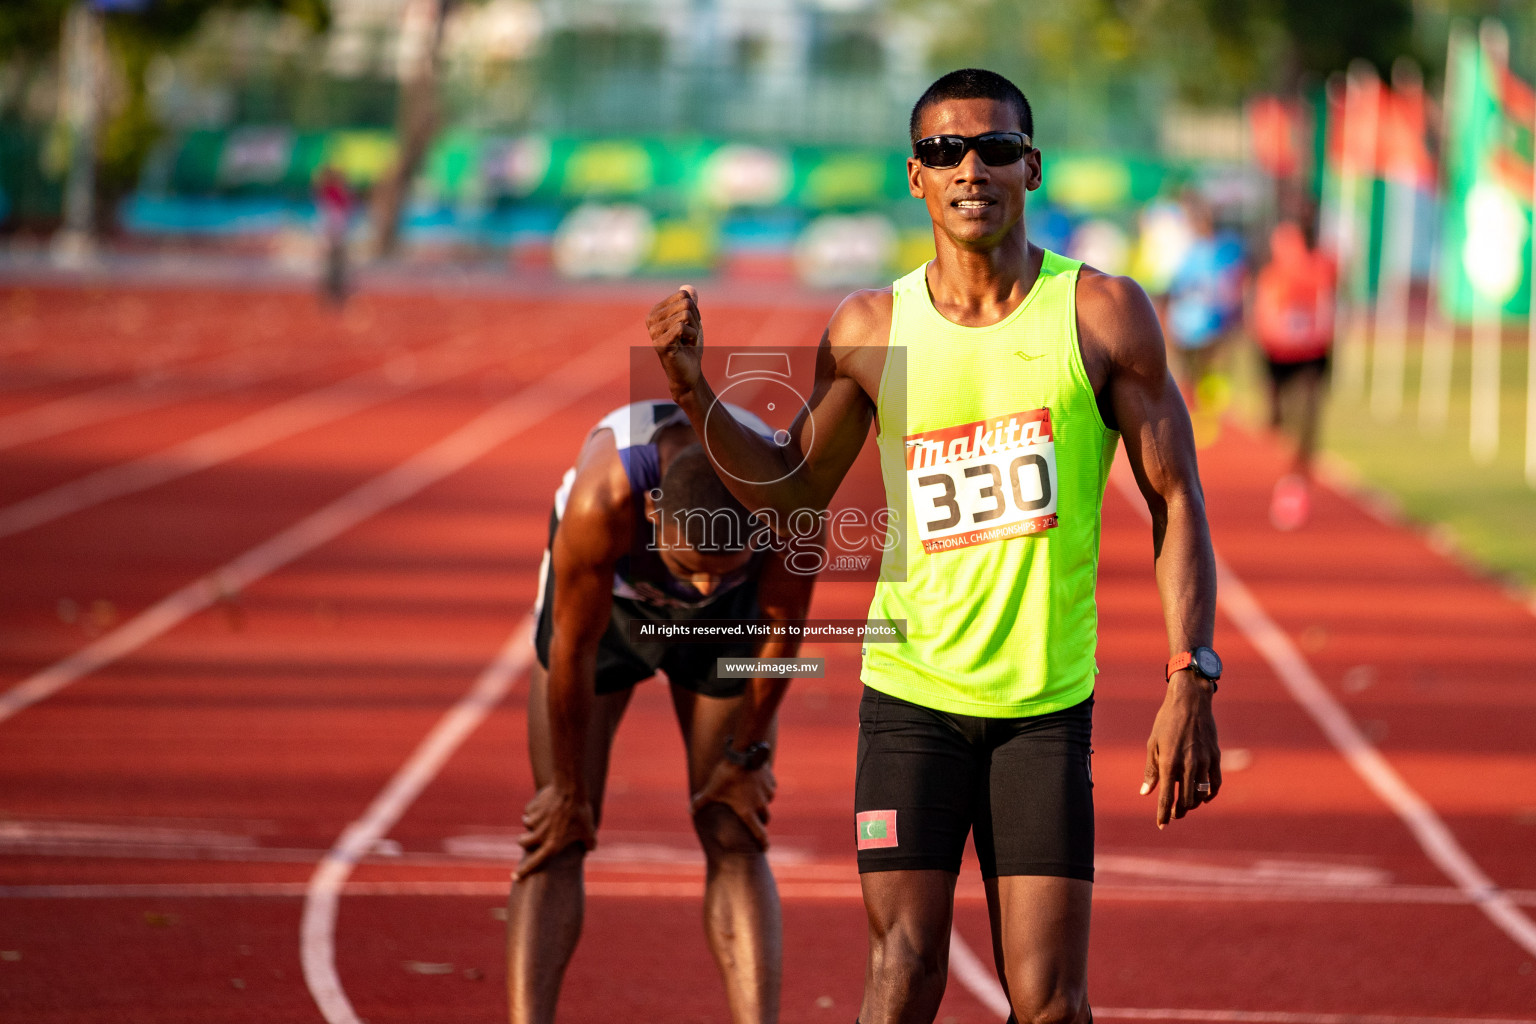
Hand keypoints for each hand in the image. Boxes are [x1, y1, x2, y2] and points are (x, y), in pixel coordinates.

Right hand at [514, 783, 596, 879]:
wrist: (570, 789)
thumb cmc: (580, 812)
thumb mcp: (589, 830)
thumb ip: (590, 842)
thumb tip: (591, 848)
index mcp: (552, 845)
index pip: (534, 863)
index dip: (524, 871)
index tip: (514, 877)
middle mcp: (540, 836)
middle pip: (522, 843)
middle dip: (524, 840)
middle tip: (531, 836)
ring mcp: (534, 822)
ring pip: (525, 825)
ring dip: (531, 822)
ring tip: (544, 816)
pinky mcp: (531, 809)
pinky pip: (529, 811)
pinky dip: (534, 809)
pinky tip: (545, 804)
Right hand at [646, 285, 703, 401]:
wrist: (689, 372)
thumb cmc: (689, 347)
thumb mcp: (692, 321)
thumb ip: (690, 303)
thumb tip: (688, 287)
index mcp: (656, 311)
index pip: (683, 295)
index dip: (694, 310)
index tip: (690, 325)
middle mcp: (651, 319)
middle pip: (685, 303)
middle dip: (695, 319)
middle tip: (690, 335)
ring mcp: (654, 332)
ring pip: (685, 314)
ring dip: (694, 329)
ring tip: (687, 341)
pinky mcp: (660, 343)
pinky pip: (682, 327)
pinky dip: (692, 336)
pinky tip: (686, 345)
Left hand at [689, 758, 775, 849]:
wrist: (744, 754)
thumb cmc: (727, 776)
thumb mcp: (711, 790)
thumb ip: (701, 802)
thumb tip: (689, 810)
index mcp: (747, 812)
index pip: (759, 833)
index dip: (763, 842)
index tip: (765, 848)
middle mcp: (760, 805)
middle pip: (765, 818)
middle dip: (760, 820)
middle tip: (754, 819)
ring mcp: (768, 792)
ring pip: (767, 802)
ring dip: (761, 802)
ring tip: (752, 795)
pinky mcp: (771, 780)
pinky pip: (770, 787)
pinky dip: (764, 787)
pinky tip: (756, 781)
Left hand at [1140, 673, 1220, 827]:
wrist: (1191, 702)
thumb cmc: (1166, 722)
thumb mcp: (1153, 744)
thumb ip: (1151, 770)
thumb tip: (1146, 792)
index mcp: (1169, 762)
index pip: (1166, 797)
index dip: (1163, 814)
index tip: (1161, 824)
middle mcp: (1188, 764)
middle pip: (1186, 800)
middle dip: (1179, 812)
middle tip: (1173, 815)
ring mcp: (1204, 761)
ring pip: (1201, 794)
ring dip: (1193, 804)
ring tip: (1186, 806)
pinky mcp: (1216, 757)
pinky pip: (1215, 783)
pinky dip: (1210, 794)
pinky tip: (1204, 797)